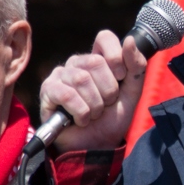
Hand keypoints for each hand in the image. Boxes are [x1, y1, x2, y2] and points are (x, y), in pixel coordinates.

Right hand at [38, 30, 146, 151]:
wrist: (96, 146)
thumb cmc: (111, 119)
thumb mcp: (131, 93)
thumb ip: (136, 67)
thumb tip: (129, 40)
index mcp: (97, 59)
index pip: (104, 38)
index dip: (116, 57)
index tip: (120, 78)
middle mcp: (77, 63)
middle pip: (96, 62)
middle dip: (108, 91)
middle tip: (105, 105)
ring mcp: (61, 75)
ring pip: (82, 79)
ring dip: (95, 105)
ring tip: (93, 114)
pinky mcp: (48, 91)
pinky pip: (68, 95)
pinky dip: (81, 112)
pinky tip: (81, 120)